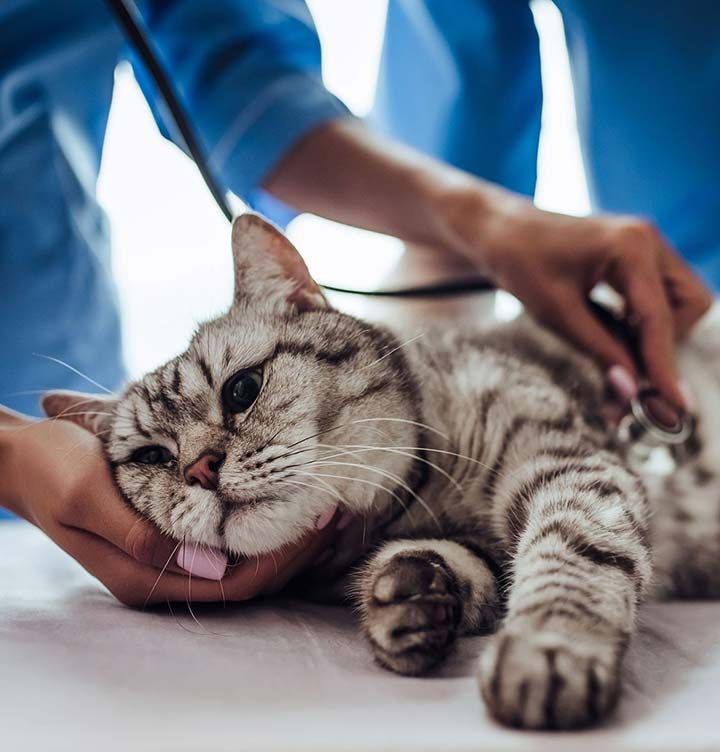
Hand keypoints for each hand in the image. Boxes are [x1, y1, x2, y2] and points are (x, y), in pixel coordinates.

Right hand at [0, 409, 336, 606]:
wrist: (22, 457)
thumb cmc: (54, 468)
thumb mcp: (92, 496)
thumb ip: (146, 536)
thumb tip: (215, 565)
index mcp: (146, 576)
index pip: (237, 583)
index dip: (285, 557)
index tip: (322, 516)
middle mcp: (166, 575)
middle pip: (252, 579)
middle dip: (300, 549)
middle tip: (342, 509)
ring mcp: (173, 557)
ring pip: (248, 563)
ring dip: (291, 537)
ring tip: (331, 504)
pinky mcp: (176, 534)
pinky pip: (235, 542)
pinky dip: (267, 523)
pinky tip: (291, 497)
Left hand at [456, 199, 711, 408]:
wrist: (503, 231)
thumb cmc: (522, 264)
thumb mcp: (557, 313)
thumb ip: (600, 351)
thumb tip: (632, 393)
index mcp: (631, 246)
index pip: (660, 319)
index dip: (665, 367)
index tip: (676, 406)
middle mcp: (649, 239)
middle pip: (693, 304)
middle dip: (669, 340)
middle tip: (631, 362)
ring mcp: (648, 244)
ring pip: (685, 300)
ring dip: (661, 331)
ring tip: (619, 347)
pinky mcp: (641, 255)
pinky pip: (665, 294)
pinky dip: (649, 320)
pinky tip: (617, 332)